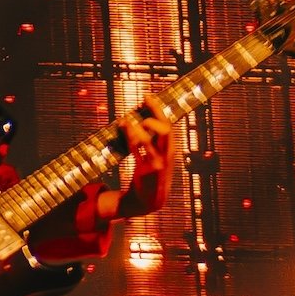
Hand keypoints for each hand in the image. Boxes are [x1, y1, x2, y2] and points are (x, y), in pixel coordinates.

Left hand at [109, 96, 180, 214]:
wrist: (150, 200)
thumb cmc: (151, 174)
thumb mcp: (157, 156)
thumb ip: (152, 141)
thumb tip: (139, 120)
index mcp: (171, 148)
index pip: (168, 125)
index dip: (158, 109)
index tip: (147, 96)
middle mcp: (167, 154)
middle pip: (165, 129)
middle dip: (154, 115)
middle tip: (139, 106)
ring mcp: (157, 163)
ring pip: (149, 140)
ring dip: (136, 128)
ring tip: (125, 121)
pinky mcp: (146, 171)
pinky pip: (138, 151)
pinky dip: (130, 139)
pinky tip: (123, 130)